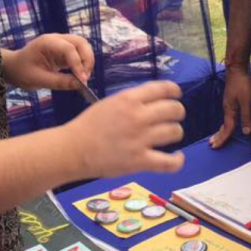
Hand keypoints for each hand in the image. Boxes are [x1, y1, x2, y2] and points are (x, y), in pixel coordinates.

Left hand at [1, 34, 94, 91]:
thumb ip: (59, 82)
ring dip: (87, 60)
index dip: (78, 64)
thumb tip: (79, 85)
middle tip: (85, 77)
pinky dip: (82, 63)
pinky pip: (78, 53)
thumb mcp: (38, 79)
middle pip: (80, 42)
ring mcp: (61, 43)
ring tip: (83, 77)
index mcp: (47, 42)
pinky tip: (80, 76)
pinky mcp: (64, 51)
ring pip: (82, 46)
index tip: (82, 80)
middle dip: (87, 59)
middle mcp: (56, 39)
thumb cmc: (22, 72)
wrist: (14, 68)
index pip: (69, 49)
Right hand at [67, 80, 185, 176]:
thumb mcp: (110, 103)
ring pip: (175, 131)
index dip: (174, 91)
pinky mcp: (140, 161)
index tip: (176, 95)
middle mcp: (138, 116)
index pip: (163, 88)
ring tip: (170, 135)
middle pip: (173, 109)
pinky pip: (169, 162)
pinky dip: (177, 160)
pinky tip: (177, 156)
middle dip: (177, 112)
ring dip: (175, 132)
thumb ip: (132, 101)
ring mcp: (140, 139)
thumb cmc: (89, 126)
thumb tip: (153, 102)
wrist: (73, 149)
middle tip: (173, 117)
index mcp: (129, 99)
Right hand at [209, 64, 250, 148]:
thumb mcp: (247, 101)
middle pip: (223, 125)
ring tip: (216, 137)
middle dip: (218, 136)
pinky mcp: (230, 99)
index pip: (227, 128)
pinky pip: (227, 115)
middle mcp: (226, 108)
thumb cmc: (241, 83)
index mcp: (229, 110)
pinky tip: (227, 122)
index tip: (216, 147)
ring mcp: (228, 103)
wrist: (236, 68)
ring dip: (221, 130)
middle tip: (212, 145)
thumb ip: (246, 116)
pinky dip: (225, 122)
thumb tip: (246, 132)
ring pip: (224, 120)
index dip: (223, 138)